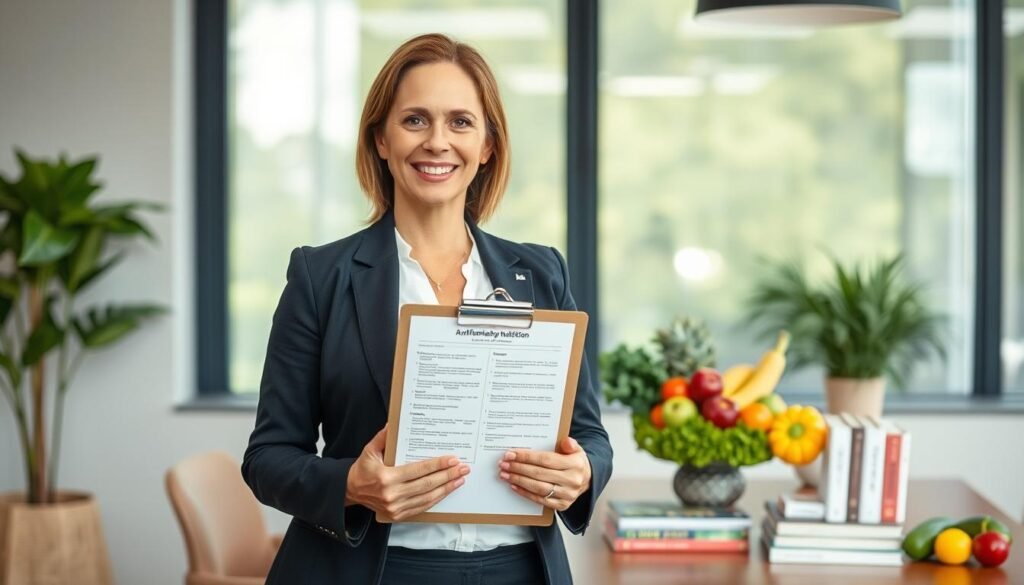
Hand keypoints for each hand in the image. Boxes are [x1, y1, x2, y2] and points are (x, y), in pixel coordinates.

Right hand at [346, 427, 469, 520]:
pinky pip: (422, 507)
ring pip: (427, 498)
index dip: (437, 465)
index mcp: (386, 477)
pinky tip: (446, 491)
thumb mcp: (370, 450)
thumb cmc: (362, 469)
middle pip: (427, 485)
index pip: (418, 470)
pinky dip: (436, 499)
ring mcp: (395, 507)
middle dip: (448, 476)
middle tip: (463, 469)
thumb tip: (394, 423)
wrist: (350, 491)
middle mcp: (392, 494)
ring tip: (459, 479)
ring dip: (446, 489)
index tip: (452, 460)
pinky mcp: (397, 515)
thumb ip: (383, 437)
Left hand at [498, 436, 591, 511]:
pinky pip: (540, 500)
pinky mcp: (562, 505)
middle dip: (518, 468)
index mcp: (575, 464)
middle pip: (539, 474)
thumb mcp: (576, 449)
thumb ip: (570, 444)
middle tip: (504, 464)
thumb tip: (566, 441)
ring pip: (538, 488)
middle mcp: (572, 481)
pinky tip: (514, 486)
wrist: (587, 480)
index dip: (527, 457)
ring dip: (519, 480)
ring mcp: (567, 495)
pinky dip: (525, 493)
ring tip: (505, 474)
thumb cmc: (576, 462)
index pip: (546, 460)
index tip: (511, 454)